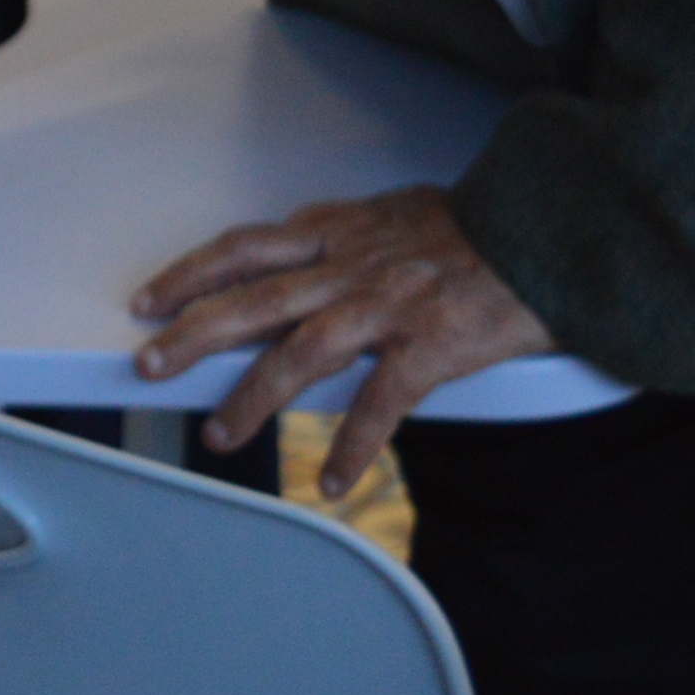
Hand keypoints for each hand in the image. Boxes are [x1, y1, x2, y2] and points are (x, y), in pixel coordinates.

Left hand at [129, 186, 554, 496]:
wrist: (548, 234)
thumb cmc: (471, 228)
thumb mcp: (389, 216)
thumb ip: (340, 237)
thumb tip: (297, 247)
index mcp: (335, 234)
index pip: (242, 249)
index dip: (188, 275)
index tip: (147, 300)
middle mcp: (350, 268)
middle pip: (251, 301)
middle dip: (191, 335)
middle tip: (147, 366)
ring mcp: (388, 307)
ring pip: (300, 353)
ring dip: (253, 397)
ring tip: (221, 436)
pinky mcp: (431, 347)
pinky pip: (381, 403)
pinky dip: (353, 445)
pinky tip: (330, 479)